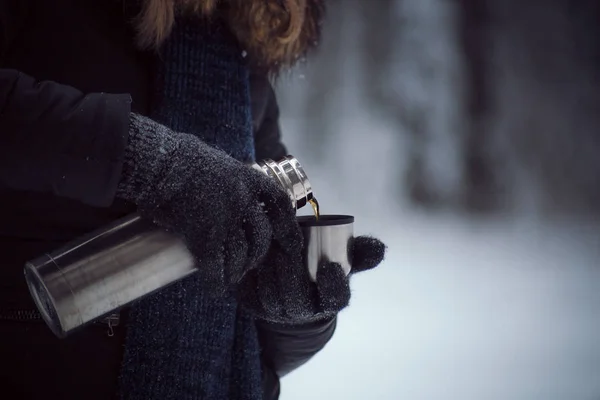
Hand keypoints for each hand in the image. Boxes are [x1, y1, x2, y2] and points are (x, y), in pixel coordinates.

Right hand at [117, 113, 303, 294]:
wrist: (160, 162)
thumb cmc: (183, 160)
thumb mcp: (220, 165)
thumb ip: (232, 183)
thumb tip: (236, 201)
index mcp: (250, 179)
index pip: (280, 206)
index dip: (288, 228)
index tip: (291, 244)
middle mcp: (244, 199)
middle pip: (261, 237)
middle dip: (256, 256)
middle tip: (246, 264)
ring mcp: (227, 219)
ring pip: (241, 255)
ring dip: (236, 271)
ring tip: (230, 278)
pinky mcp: (206, 236)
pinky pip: (215, 266)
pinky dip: (215, 282)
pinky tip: (214, 289)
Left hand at [239, 235, 385, 323]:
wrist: (288, 295)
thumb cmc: (319, 274)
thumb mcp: (341, 263)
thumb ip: (359, 255)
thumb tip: (380, 249)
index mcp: (328, 301)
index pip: (336, 299)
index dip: (334, 286)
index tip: (330, 267)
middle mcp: (304, 312)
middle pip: (298, 297)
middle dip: (294, 272)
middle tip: (290, 246)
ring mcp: (277, 312)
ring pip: (273, 296)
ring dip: (272, 271)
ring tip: (271, 246)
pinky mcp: (254, 306)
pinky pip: (253, 294)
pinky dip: (254, 275)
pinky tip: (255, 256)